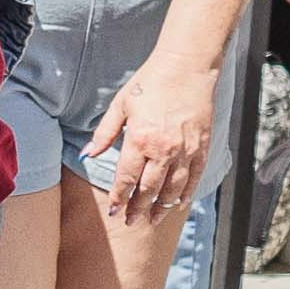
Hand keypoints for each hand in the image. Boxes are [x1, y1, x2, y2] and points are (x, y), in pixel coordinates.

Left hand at [90, 57, 216, 225]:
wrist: (187, 67)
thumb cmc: (150, 82)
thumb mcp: (121, 105)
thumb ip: (104, 133)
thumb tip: (87, 154)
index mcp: (140, 140)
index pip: (126, 179)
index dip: (120, 198)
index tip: (115, 213)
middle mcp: (163, 150)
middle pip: (149, 189)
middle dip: (138, 208)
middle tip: (130, 222)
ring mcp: (185, 151)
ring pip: (172, 189)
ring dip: (161, 208)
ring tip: (152, 219)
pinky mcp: (202, 148)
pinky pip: (194, 178)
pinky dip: (186, 194)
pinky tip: (178, 204)